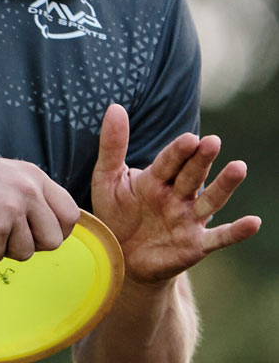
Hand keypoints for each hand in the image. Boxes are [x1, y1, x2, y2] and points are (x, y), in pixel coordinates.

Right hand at [0, 143, 78, 262]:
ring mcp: (11, 210)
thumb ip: (28, 195)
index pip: (70, 214)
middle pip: (53, 241)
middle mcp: (27, 191)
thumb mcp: (2, 175)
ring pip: (24, 253)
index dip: (57, 230)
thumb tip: (53, 230)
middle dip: (29, 245)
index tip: (37, 234)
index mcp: (33, 175)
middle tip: (3, 235)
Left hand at [91, 105, 260, 283]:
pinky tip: (254, 222)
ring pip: (210, 200)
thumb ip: (112, 145)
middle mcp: (176, 195)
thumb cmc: (115, 212)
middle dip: (201, 159)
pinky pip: (218, 237)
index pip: (169, 161)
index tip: (189, 138)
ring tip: (239, 167)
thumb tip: (114, 106)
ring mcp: (188, 219)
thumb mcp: (107, 178)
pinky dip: (235, 232)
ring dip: (224, 185)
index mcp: (155, 178)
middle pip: (191, 175)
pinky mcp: (195, 244)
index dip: (178, 151)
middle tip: (212, 142)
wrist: (120, 256)